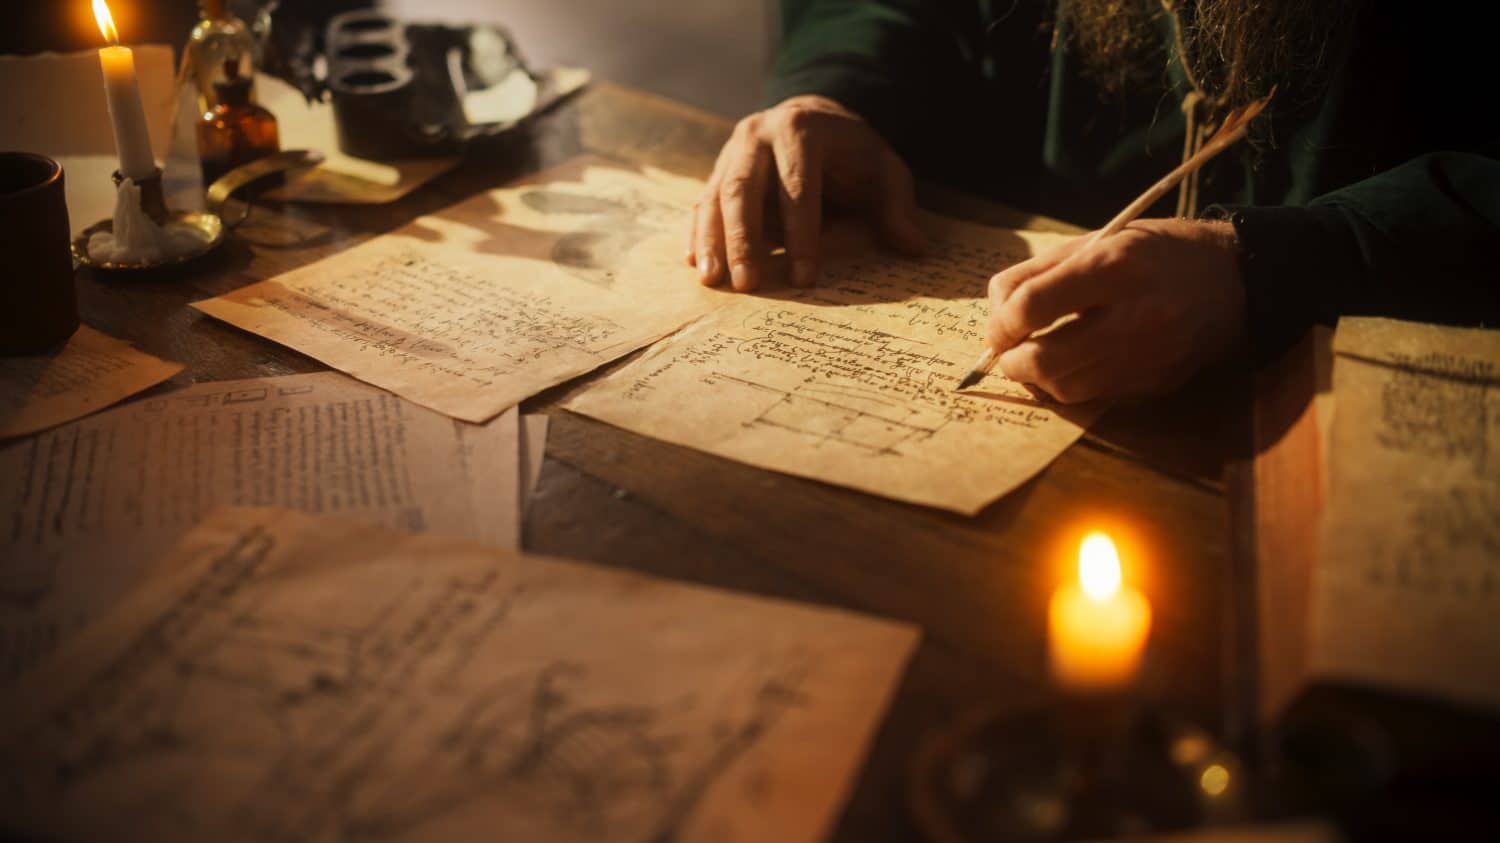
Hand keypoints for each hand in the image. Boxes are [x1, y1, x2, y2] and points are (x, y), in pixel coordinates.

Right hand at [689, 95, 924, 291]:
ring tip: (711, 280)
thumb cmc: (853, 155)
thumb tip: (914, 247)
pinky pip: (701, 202)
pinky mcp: (717, 170)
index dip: (801, 235)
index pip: (798, 187)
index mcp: (801, 129)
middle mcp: (758, 134)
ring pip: (714, 196)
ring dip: (711, 240)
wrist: (813, 118)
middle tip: (747, 284)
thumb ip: (898, 207)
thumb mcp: (884, 172)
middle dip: (743, 239)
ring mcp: (731, 151)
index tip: (804, 278)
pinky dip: (697, 234)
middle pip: (743, 189)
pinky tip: (694, 264)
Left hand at [986, 219, 1246, 402]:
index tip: (999, 325)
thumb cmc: (1157, 252)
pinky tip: (1071, 365)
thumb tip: (996, 309)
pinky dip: (1071, 385)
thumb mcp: (1099, 239)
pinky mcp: (1155, 383)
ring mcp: (1147, 356)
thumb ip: (1039, 271)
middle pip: (1046, 360)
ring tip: (1036, 357)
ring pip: (1066, 388)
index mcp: (1115, 266)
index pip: (1034, 305)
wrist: (1234, 279)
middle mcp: (1134, 315)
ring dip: (1038, 378)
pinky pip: (1095, 397)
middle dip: (1012, 361)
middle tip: (1007, 351)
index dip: (1002, 322)